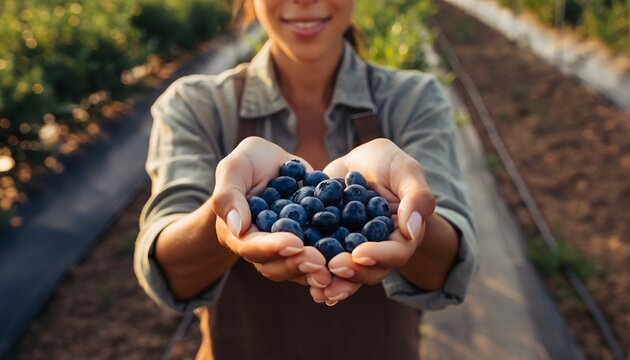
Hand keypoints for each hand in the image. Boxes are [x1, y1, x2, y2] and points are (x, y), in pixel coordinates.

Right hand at [211, 137, 331, 286]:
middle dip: (297, 265)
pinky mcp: (310, 245)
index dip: (272, 247)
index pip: (252, 246)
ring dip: (315, 272)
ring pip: (297, 269)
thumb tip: (238, 228)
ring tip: (335, 269)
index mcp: (239, 233)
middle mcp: (262, 248)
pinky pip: (319, 260)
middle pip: (276, 266)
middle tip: (318, 261)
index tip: (294, 243)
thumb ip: (229, 195)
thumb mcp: (234, 168)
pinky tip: (351, 263)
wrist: (275, 164)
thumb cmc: (249, 163)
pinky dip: (332, 264)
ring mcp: (287, 250)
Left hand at [310, 138, 435, 304]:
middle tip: (333, 267)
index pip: (395, 253)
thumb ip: (417, 197)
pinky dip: (312, 269)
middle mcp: (378, 249)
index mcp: (402, 237)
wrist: (359, 163)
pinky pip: (322, 261)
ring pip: (345, 273)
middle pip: (369, 271)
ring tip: (317, 288)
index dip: (379, 256)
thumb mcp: (406, 171)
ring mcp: (352, 250)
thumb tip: (412, 230)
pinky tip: (298, 272)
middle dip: (352, 273)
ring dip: (332, 282)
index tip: (360, 254)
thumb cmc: (390, 164)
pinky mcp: (330, 245)